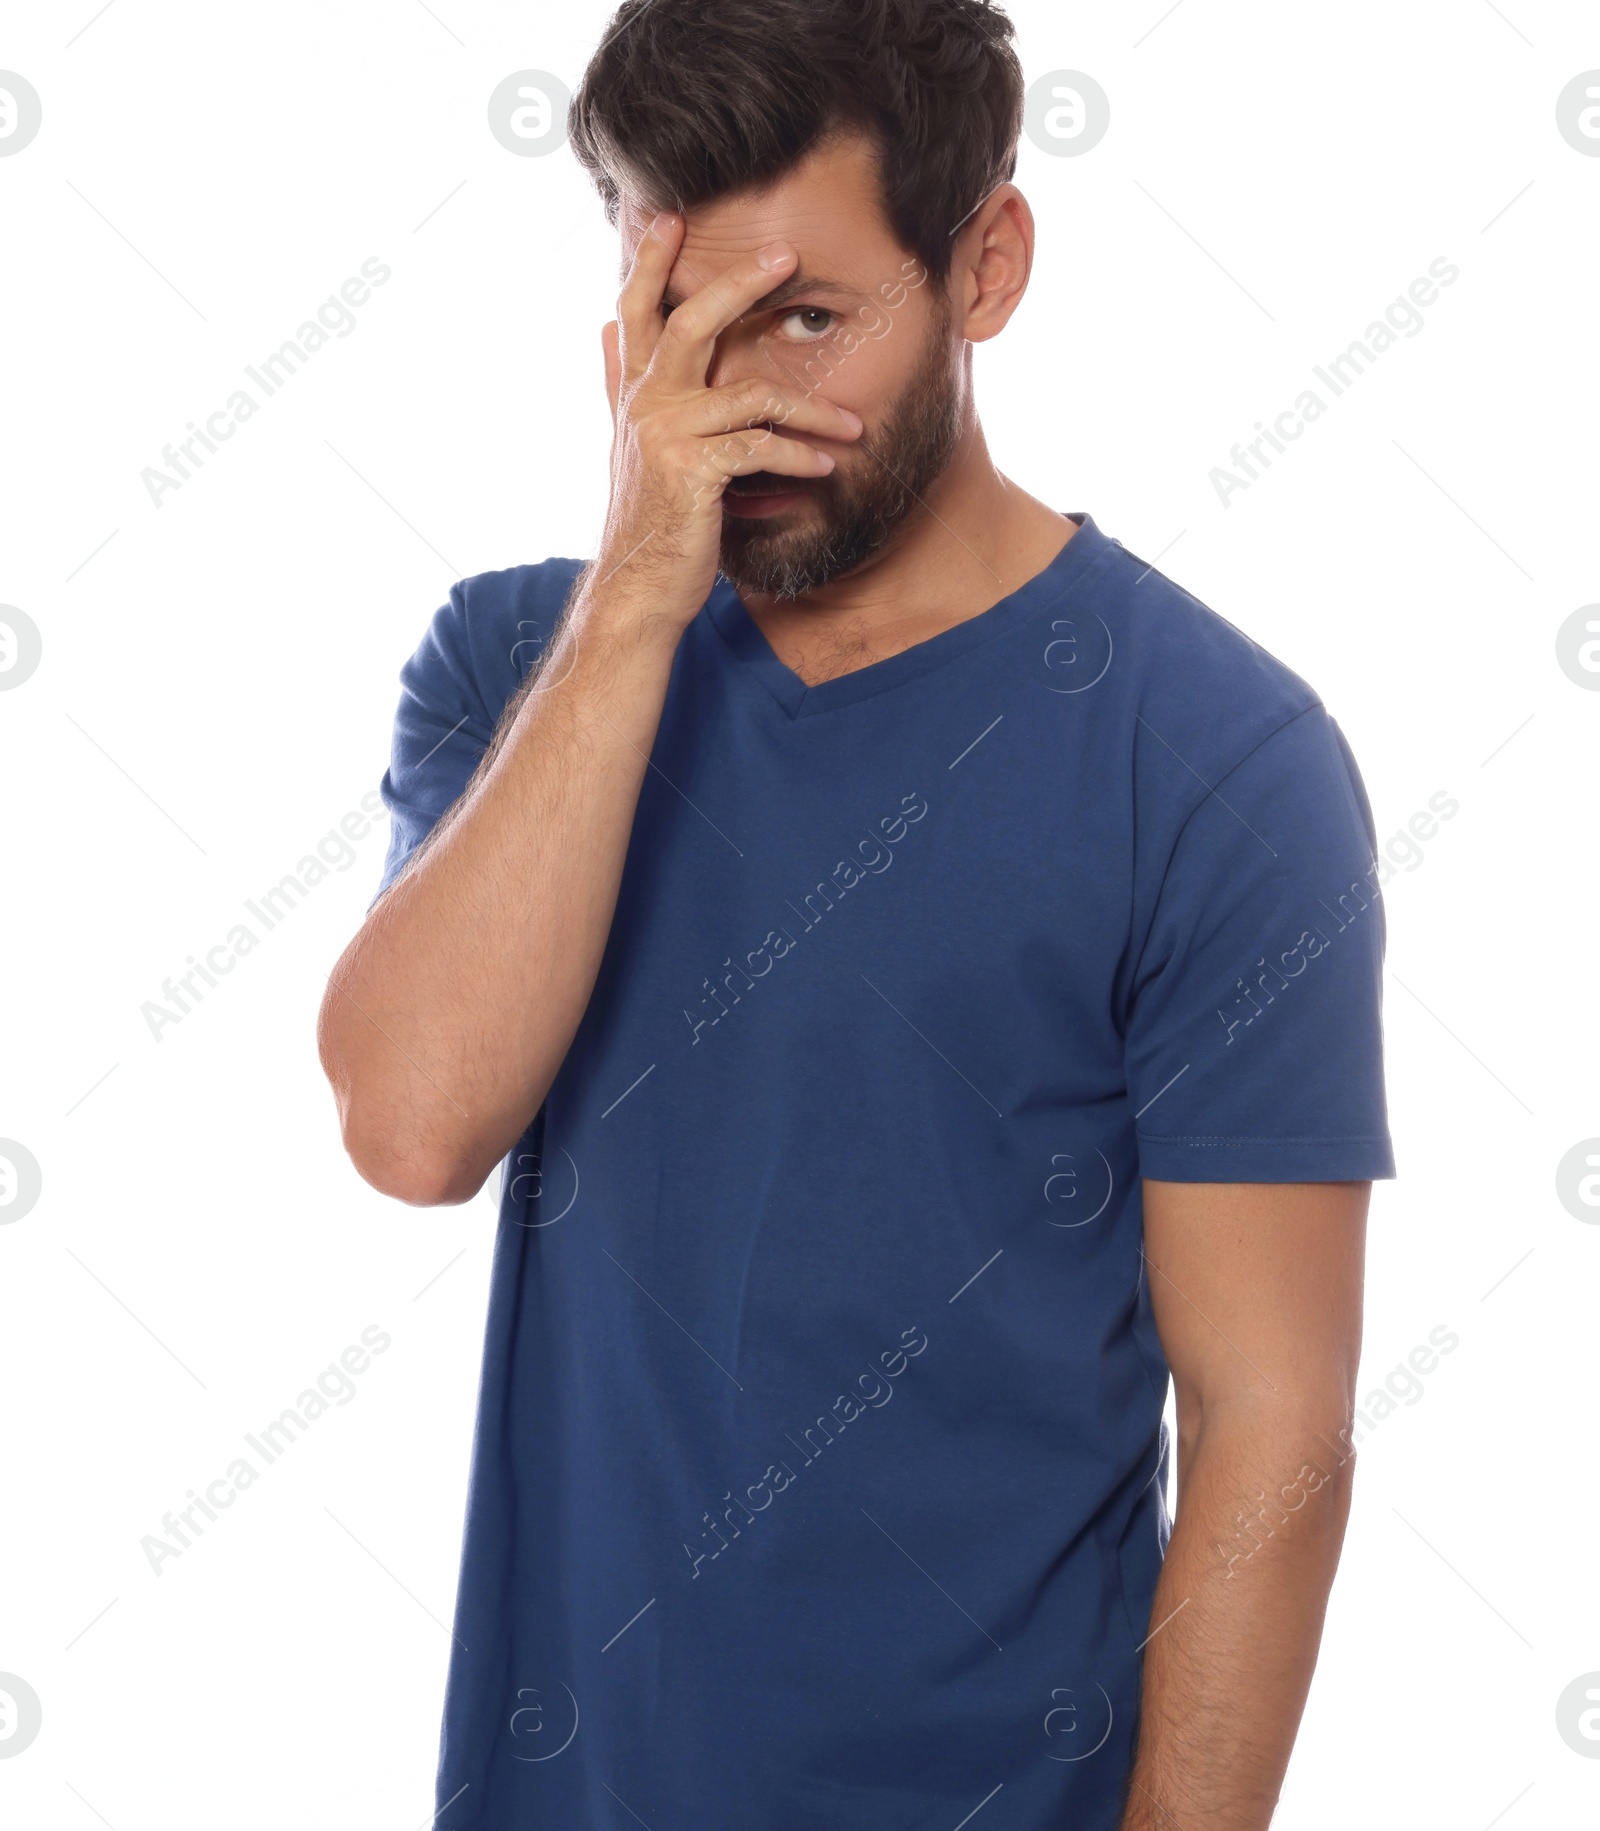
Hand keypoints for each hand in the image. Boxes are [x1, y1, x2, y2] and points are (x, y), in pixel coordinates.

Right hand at [593, 211, 864, 631]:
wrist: (637, 589)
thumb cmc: (649, 520)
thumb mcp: (631, 444)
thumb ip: (620, 384)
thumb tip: (602, 330)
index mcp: (636, 394)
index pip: (637, 312)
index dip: (649, 262)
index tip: (672, 216)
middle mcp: (647, 406)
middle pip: (690, 323)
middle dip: (738, 283)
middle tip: (785, 254)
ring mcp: (668, 437)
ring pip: (752, 396)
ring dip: (812, 412)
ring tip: (852, 426)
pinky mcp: (693, 474)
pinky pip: (760, 450)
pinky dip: (799, 458)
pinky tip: (827, 468)